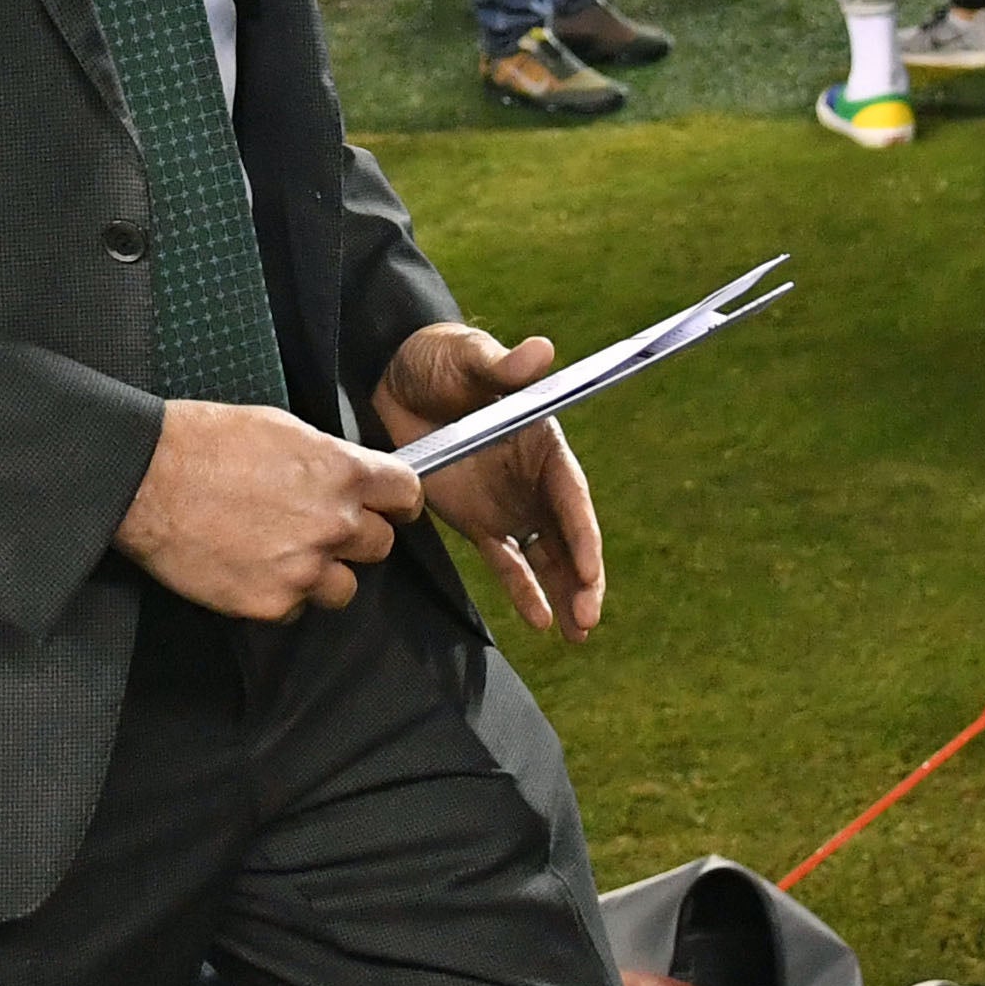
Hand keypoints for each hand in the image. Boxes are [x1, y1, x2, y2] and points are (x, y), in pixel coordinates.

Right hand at [115, 399, 418, 621]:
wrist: (148, 479)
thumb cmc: (207, 442)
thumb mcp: (282, 428)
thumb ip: (327, 459)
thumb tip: (346, 476)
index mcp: (342, 473)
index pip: (406, 496)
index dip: (396, 502)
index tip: (387, 508)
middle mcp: (333, 524)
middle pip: (379, 546)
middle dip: (354, 538)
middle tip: (316, 527)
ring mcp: (304, 569)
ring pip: (344, 588)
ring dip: (322, 574)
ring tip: (280, 553)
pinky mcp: (270, 603)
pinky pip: (295, 609)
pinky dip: (278, 594)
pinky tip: (249, 568)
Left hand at [372, 323, 605, 638]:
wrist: (394, 376)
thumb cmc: (440, 358)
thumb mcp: (469, 356)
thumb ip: (502, 365)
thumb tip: (542, 351)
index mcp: (542, 441)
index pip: (571, 496)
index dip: (583, 535)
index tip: (590, 570)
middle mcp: (534, 478)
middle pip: (567, 535)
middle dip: (582, 578)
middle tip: (588, 620)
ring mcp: (508, 503)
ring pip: (545, 556)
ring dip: (563, 592)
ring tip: (578, 634)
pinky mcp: (479, 521)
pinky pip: (506, 561)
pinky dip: (524, 590)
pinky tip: (541, 620)